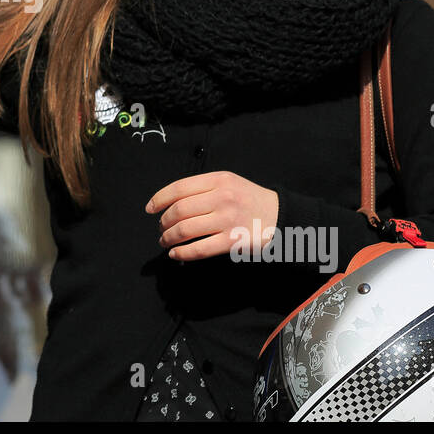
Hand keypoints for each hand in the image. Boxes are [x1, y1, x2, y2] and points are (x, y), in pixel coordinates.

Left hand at [145, 170, 279, 260]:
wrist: (283, 217)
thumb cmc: (251, 200)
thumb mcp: (230, 183)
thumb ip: (204, 188)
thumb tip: (170, 202)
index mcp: (219, 179)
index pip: (179, 188)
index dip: (159, 199)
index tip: (150, 209)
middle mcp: (222, 197)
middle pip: (179, 210)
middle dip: (164, 222)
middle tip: (161, 229)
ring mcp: (227, 219)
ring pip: (185, 229)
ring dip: (169, 237)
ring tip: (165, 241)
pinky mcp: (233, 241)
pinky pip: (199, 248)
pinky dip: (182, 252)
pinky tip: (176, 253)